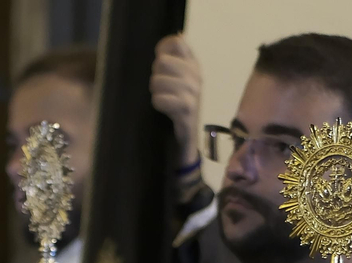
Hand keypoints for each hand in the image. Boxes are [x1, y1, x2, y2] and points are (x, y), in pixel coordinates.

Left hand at [150, 35, 202, 177]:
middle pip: (161, 61)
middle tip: (161, 88)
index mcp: (195, 65)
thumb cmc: (180, 105)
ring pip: (157, 81)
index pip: (177, 42)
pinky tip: (166, 110)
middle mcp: (196, 75)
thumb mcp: (182, 80)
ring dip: (155, 92)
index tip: (161, 64)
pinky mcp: (186, 109)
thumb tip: (176, 36)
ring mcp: (193, 92)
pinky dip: (158, 105)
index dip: (163, 50)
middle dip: (155, 76)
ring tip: (164, 100)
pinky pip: (159, 99)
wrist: (189, 138)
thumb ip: (178, 58)